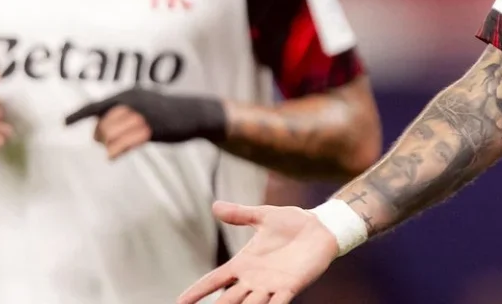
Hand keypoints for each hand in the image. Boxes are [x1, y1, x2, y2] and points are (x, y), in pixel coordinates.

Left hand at [65, 88, 226, 159]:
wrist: (194, 113)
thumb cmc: (168, 111)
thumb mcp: (144, 105)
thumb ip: (123, 112)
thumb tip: (100, 125)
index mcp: (129, 94)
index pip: (97, 105)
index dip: (79, 114)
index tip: (64, 123)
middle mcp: (133, 102)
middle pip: (103, 123)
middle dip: (100, 135)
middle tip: (105, 143)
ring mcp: (143, 115)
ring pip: (112, 133)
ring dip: (108, 145)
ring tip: (112, 150)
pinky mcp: (152, 129)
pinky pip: (125, 143)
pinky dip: (116, 150)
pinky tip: (112, 156)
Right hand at [177, 201, 337, 303]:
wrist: (322, 227)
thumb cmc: (292, 222)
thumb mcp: (263, 215)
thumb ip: (240, 214)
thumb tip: (215, 206)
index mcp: (243, 263)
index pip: (214, 280)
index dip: (197, 291)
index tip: (180, 302)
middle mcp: (253, 279)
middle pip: (227, 299)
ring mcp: (271, 286)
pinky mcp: (290, 287)